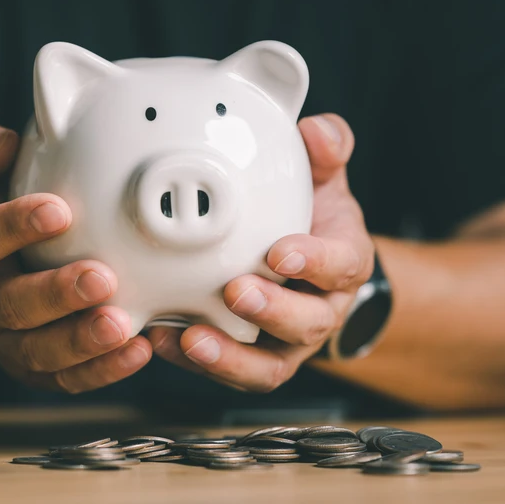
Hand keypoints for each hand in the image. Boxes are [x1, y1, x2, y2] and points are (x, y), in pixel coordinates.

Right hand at [0, 120, 151, 391]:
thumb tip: (3, 140)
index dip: (14, 226)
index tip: (59, 211)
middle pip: (10, 305)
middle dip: (56, 295)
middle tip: (101, 278)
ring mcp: (5, 340)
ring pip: (37, 352)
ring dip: (80, 342)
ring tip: (123, 325)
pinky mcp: (34, 368)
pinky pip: (65, 379)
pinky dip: (102, 371)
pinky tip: (139, 351)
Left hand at [149, 114, 373, 391]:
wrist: (308, 269)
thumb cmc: (309, 220)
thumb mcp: (323, 181)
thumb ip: (324, 152)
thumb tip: (318, 130)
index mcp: (341, 263)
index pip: (340, 265)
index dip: (315, 261)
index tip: (281, 251)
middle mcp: (319, 310)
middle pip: (307, 322)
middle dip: (272, 311)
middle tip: (235, 291)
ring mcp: (286, 342)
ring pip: (269, 365)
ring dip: (230, 355)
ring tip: (190, 336)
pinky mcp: (253, 361)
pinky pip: (231, 372)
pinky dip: (197, 362)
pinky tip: (163, 340)